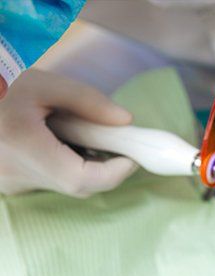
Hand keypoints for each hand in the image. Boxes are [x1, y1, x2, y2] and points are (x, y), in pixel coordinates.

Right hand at [0, 69, 136, 196]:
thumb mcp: (43, 83)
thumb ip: (88, 101)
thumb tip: (125, 121)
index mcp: (21, 144)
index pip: (81, 179)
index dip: (114, 173)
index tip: (132, 157)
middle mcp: (13, 173)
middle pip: (77, 184)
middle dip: (104, 166)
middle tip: (115, 141)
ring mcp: (7, 183)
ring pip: (63, 183)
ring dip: (83, 163)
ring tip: (75, 132)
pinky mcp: (6, 183)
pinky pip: (47, 180)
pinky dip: (63, 163)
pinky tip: (56, 140)